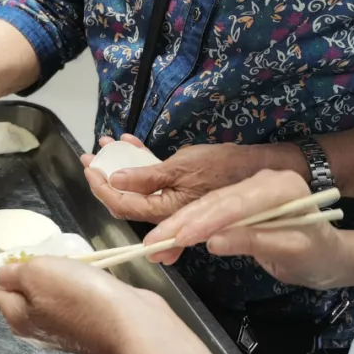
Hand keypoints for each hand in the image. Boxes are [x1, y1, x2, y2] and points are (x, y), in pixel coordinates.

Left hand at [0, 256, 179, 353]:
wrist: (131, 325)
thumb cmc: (78, 296)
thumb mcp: (35, 274)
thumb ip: (12, 273)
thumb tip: (0, 275)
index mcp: (17, 320)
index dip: (6, 270)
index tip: (23, 254)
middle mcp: (37, 329)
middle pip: (25, 294)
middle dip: (34, 272)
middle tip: (50, 258)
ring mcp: (65, 330)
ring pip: (51, 295)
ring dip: (59, 277)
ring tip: (72, 265)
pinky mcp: (89, 325)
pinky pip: (75, 300)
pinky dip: (80, 286)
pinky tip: (90, 278)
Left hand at [85, 136, 306, 223]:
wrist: (263, 170)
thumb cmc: (227, 167)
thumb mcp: (185, 165)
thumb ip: (149, 176)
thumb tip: (115, 180)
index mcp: (165, 210)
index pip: (122, 205)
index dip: (102, 188)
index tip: (89, 169)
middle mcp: (167, 211)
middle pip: (126, 200)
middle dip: (105, 177)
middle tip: (90, 156)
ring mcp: (176, 202)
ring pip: (139, 188)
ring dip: (121, 165)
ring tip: (107, 142)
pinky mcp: (185, 192)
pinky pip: (156, 181)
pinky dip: (141, 162)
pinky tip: (132, 143)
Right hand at [142, 170, 349, 289]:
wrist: (332, 257)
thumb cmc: (319, 257)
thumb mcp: (291, 252)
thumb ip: (253, 241)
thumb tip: (212, 241)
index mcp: (280, 187)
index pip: (234, 203)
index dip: (203, 220)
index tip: (178, 237)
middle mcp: (261, 182)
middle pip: (214, 202)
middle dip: (181, 223)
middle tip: (152, 242)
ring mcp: (249, 190)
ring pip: (206, 206)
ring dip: (178, 226)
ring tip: (154, 244)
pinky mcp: (241, 203)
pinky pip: (210, 213)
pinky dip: (189, 228)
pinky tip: (170, 239)